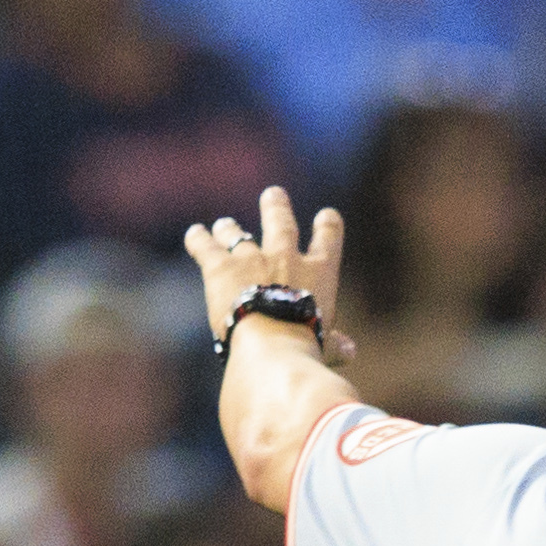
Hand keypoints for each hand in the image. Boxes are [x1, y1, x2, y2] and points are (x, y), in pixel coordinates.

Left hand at [183, 185, 350, 361]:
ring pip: (238, 235)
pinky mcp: (221, 267)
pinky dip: (199, 239)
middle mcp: (286, 257)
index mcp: (319, 274)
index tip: (327, 215)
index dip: (328, 226)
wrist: (273, 346)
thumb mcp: (326, 346)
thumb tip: (351, 351)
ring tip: (225, 223)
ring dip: (230, 228)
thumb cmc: (306, 349)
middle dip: (276, 207)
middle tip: (273, 193)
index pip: (329, 239)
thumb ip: (335, 344)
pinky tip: (195, 233)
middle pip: (280, 223)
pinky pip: (205, 247)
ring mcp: (251, 259)